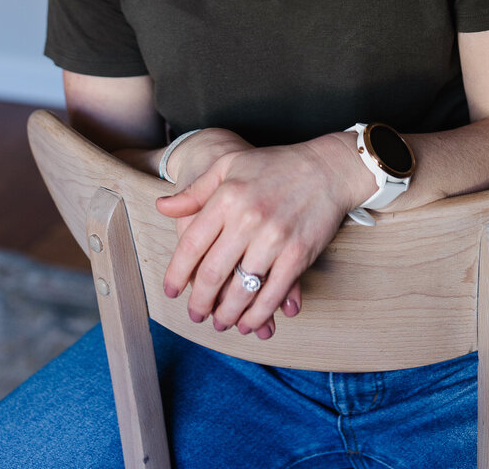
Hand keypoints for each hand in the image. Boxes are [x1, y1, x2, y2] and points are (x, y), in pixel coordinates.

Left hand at [156, 136, 360, 338]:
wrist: (326, 168)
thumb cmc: (273, 165)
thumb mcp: (229, 166)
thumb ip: (195, 191)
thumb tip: (163, 207)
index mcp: (226, 197)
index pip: (191, 245)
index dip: (176, 273)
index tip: (171, 290)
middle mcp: (247, 219)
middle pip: (212, 273)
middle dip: (199, 302)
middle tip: (195, 314)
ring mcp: (274, 238)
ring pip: (241, 290)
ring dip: (226, 315)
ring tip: (220, 322)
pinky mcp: (298, 255)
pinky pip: (272, 294)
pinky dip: (258, 315)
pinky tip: (249, 323)